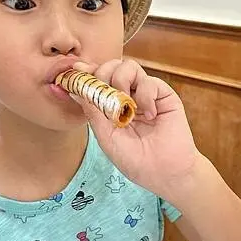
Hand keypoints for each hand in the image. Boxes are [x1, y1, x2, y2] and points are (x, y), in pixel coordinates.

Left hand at [70, 59, 199, 200]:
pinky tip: (149, 115)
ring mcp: (146, 95)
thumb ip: (93, 112)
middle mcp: (128, 97)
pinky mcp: (164, 95)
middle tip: (105, 94)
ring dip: (122, 82)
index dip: (88, 74)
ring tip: (127, 105)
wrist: (165, 173)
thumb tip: (74, 90)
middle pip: (111, 67)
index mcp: (112, 107)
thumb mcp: (107, 137)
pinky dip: (146, 96)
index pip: (98, 81)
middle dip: (103, 75)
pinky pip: (150, 81)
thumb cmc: (136, 161)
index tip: (78, 72)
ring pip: (129, 67)